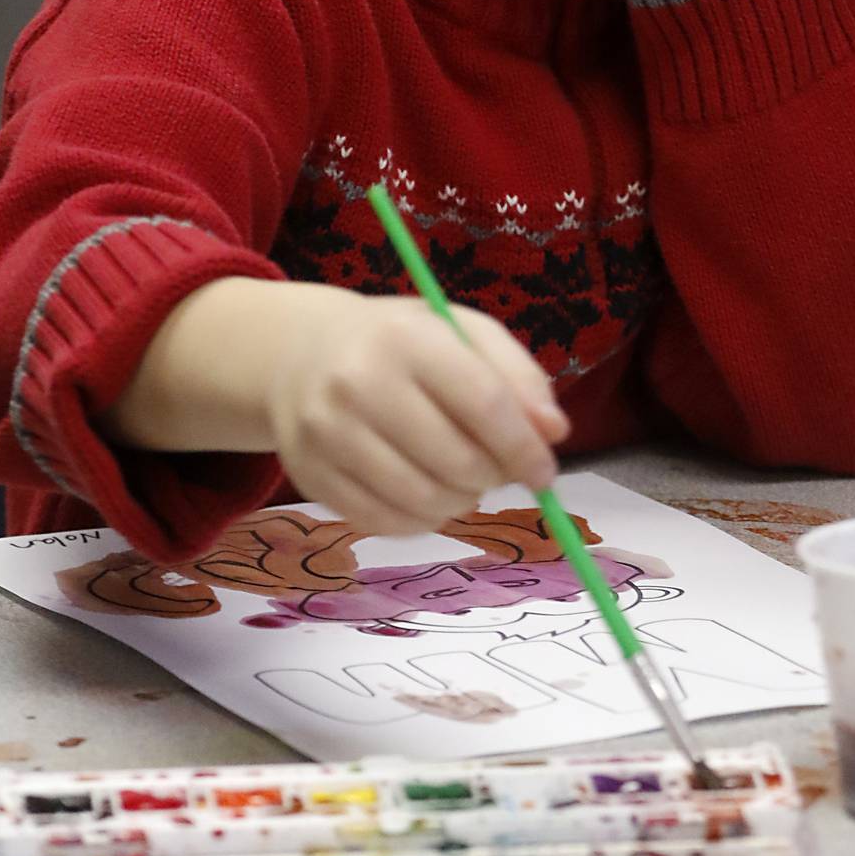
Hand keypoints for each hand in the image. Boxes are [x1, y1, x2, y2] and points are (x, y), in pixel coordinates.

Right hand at [263, 290, 568, 536]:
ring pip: (422, 500)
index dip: (523, 446)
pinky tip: (425, 493)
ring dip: (460, 501)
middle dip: (493, 476)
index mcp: (406, 337)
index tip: (545, 472)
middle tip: (497, 469)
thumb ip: (517, 375)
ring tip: (462, 479)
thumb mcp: (462, 332)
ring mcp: (326, 434)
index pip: (483, 403)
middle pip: (456, 460)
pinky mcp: (309, 476)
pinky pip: (384, 523)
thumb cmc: (400, 341)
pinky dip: (420, 519)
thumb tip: (554, 433)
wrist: (301, 353)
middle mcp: (358, 383)